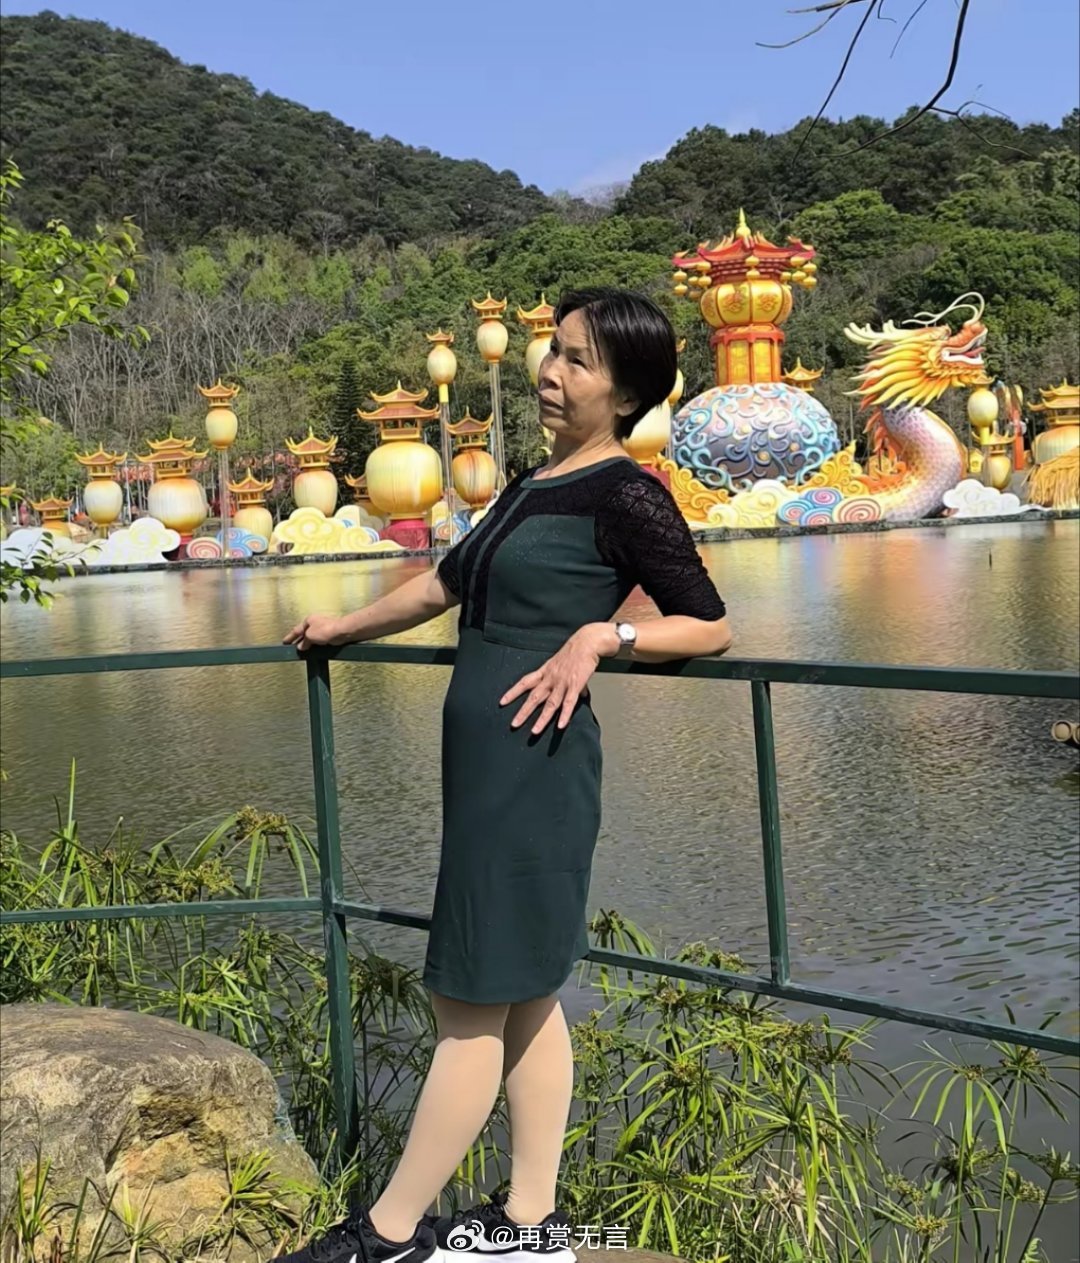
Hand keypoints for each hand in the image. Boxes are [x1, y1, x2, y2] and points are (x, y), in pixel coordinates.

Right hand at [283, 614, 347, 650]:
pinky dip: (315, 646)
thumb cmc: (327, 629)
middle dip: (298, 640)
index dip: (290, 637)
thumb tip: (301, 646)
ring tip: (302, 651)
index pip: (296, 629)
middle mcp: (316, 623)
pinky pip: (318, 641)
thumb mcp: (310, 636)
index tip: (285, 641)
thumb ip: (304, 642)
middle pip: (304, 633)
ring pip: (312, 638)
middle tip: (292, 647)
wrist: (342, 632)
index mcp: (309, 620)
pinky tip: (313, 650)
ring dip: (307, 644)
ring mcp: (323, 629)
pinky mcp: (329, 635)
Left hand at [500, 624, 616, 734]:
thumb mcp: (564, 665)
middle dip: (523, 712)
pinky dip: (565, 715)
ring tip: (535, 732)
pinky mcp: (575, 685)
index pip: (525, 683)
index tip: (502, 702)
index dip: (513, 692)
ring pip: (550, 704)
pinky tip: (560, 726)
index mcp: (545, 672)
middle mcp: (550, 679)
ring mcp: (562, 683)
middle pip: (534, 697)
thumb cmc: (575, 652)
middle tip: (514, 724)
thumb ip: (570, 682)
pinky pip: (569, 703)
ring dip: (542, 719)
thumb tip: (580, 695)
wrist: (587, 642)